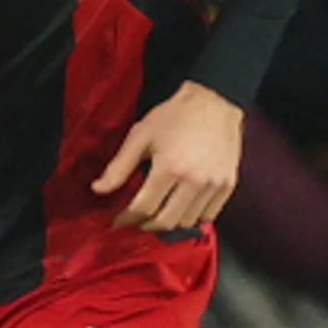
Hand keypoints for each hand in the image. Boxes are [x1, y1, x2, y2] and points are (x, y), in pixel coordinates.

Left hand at [95, 82, 242, 233]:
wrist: (214, 102)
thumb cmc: (174, 117)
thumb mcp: (139, 137)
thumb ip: (118, 167)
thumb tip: (98, 189)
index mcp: (169, 168)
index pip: (144, 208)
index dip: (126, 219)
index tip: (118, 221)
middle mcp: (195, 181)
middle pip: (166, 221)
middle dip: (146, 226)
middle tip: (136, 221)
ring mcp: (215, 184)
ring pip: (188, 222)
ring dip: (169, 223)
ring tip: (157, 214)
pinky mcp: (229, 184)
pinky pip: (210, 215)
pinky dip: (193, 218)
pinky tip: (180, 210)